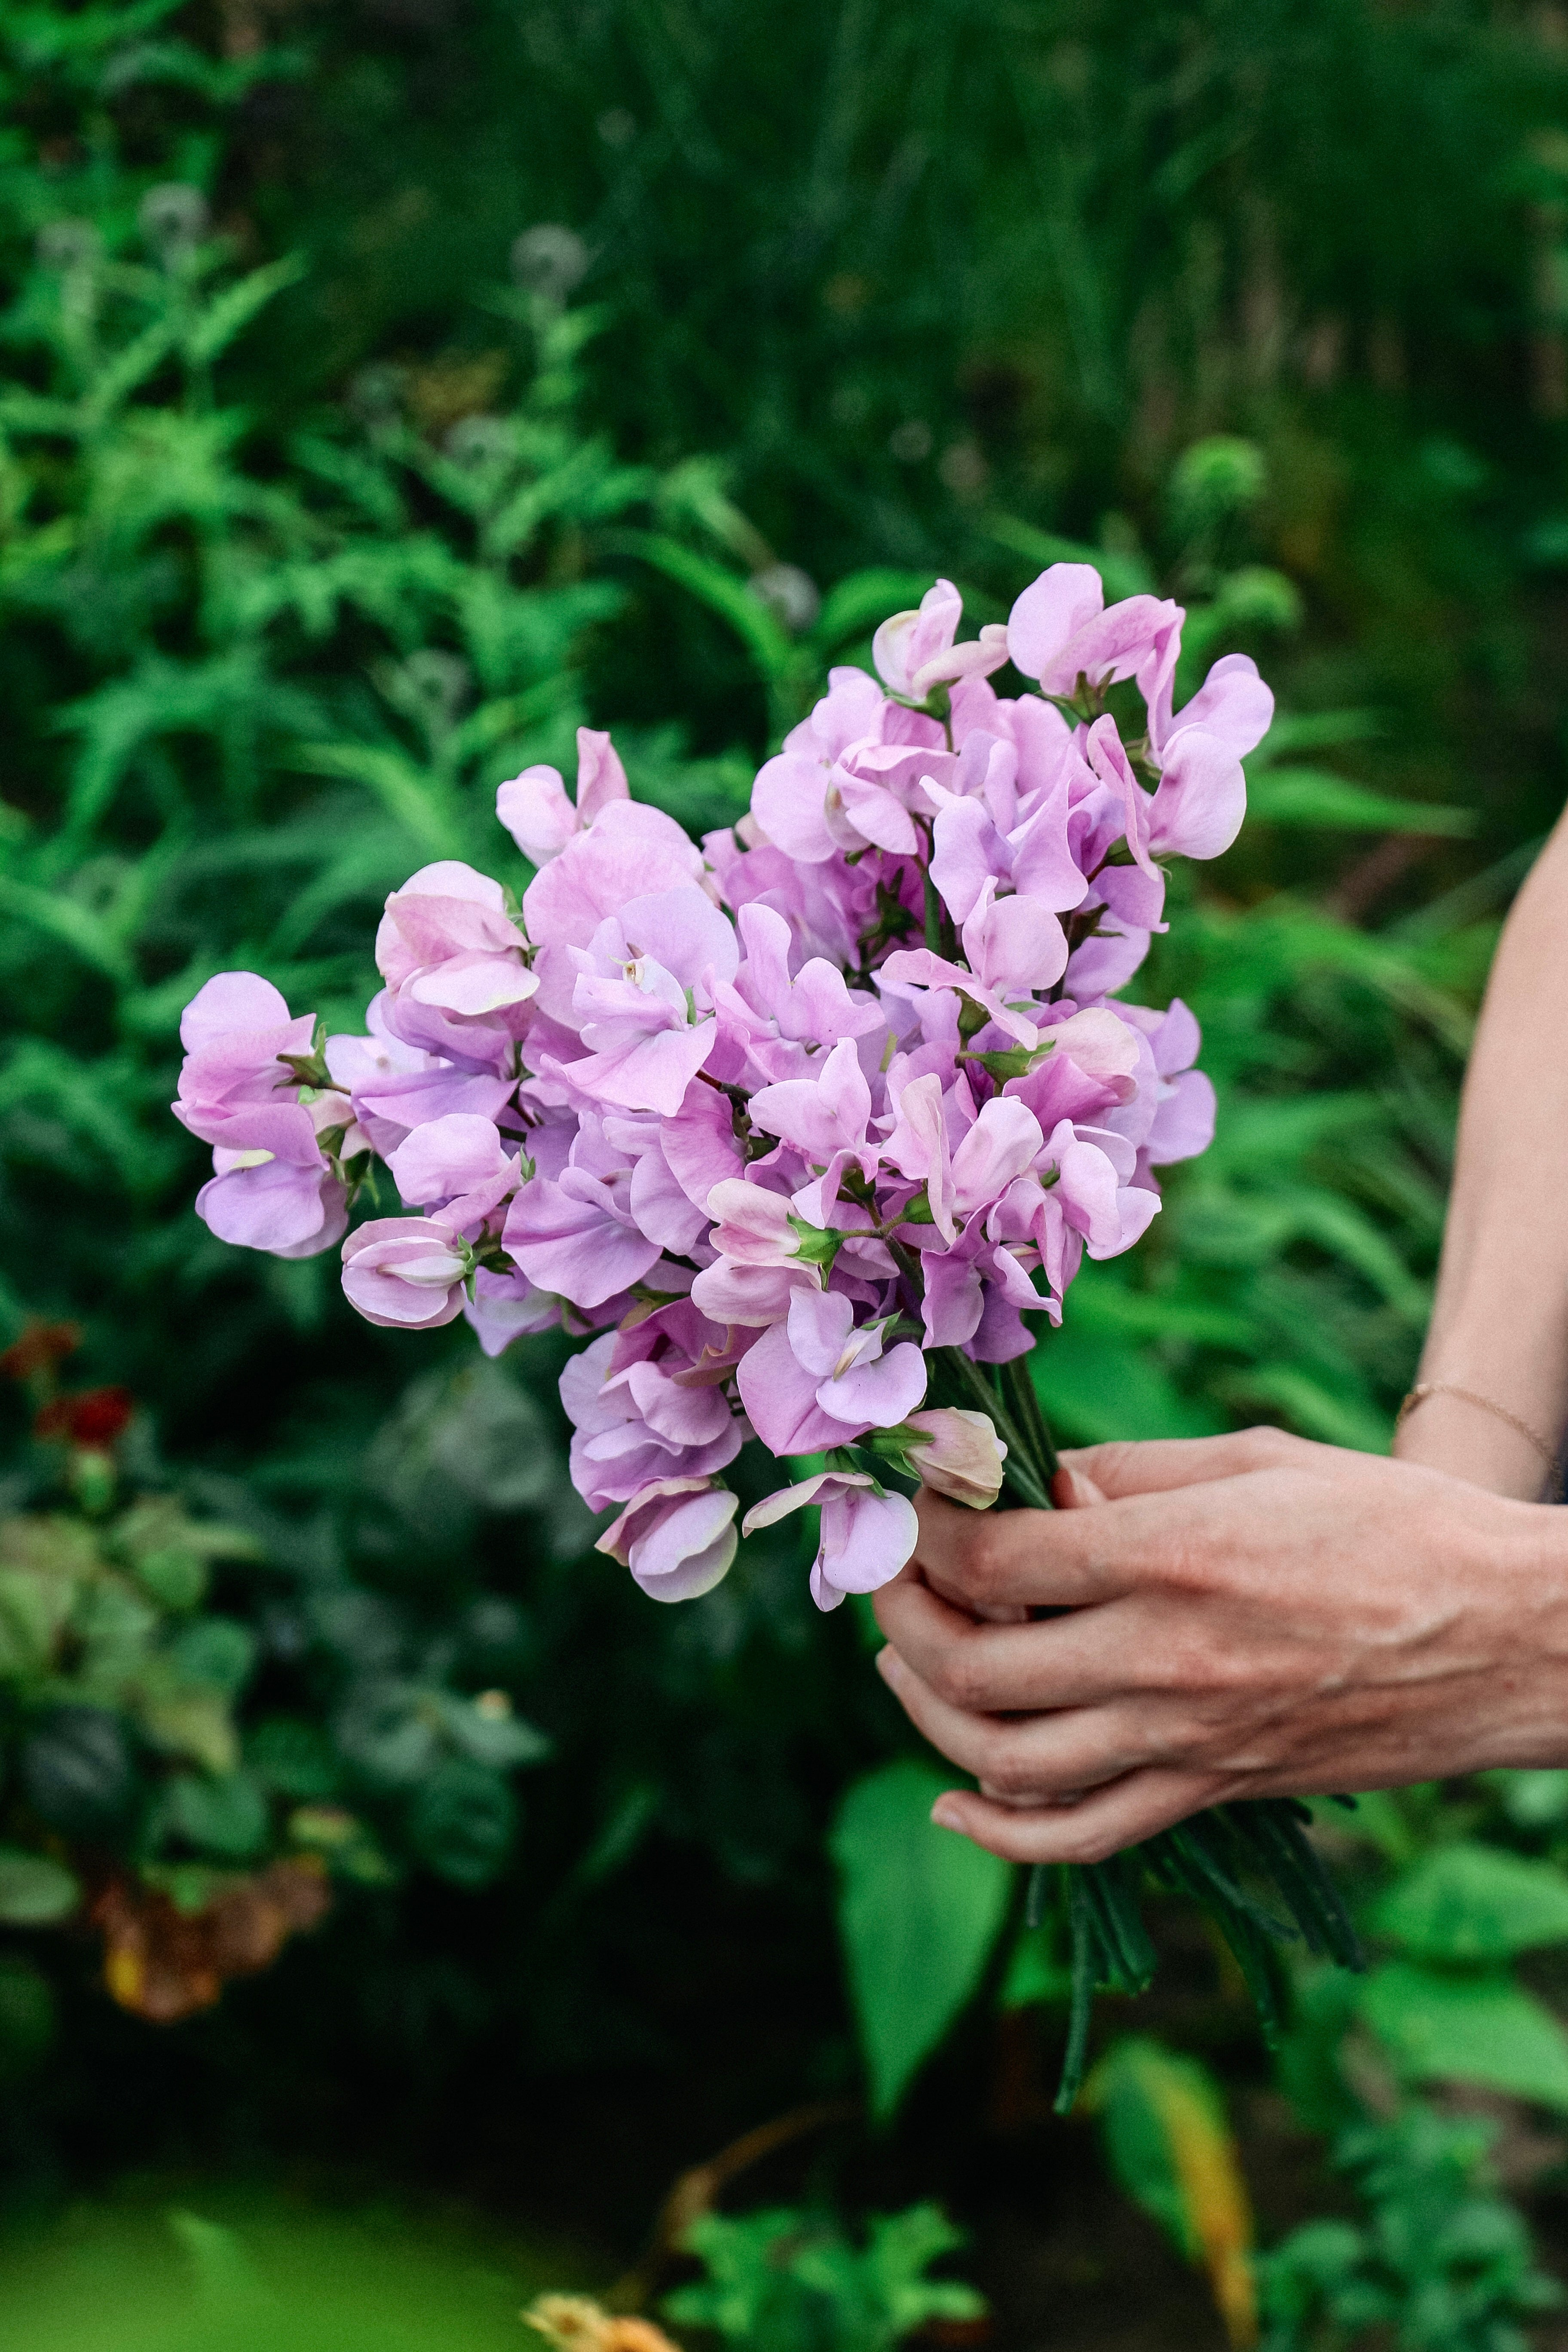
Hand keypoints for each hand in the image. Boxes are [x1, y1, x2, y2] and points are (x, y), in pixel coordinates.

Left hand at [871, 1428, 1567, 1864]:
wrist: (1512, 1635)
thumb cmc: (1393, 1524)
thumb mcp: (1256, 1457)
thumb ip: (1134, 1474)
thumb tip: (1042, 1491)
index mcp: (1170, 1556)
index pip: (992, 1559)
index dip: (928, 1531)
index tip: (915, 1504)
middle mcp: (1164, 1658)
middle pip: (974, 1666)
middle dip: (903, 1620)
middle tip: (893, 1580)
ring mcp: (1188, 1740)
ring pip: (1006, 1760)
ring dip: (927, 1716)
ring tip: (902, 1665)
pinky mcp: (1217, 1790)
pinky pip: (1084, 1835)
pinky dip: (1002, 1833)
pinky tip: (955, 1803)